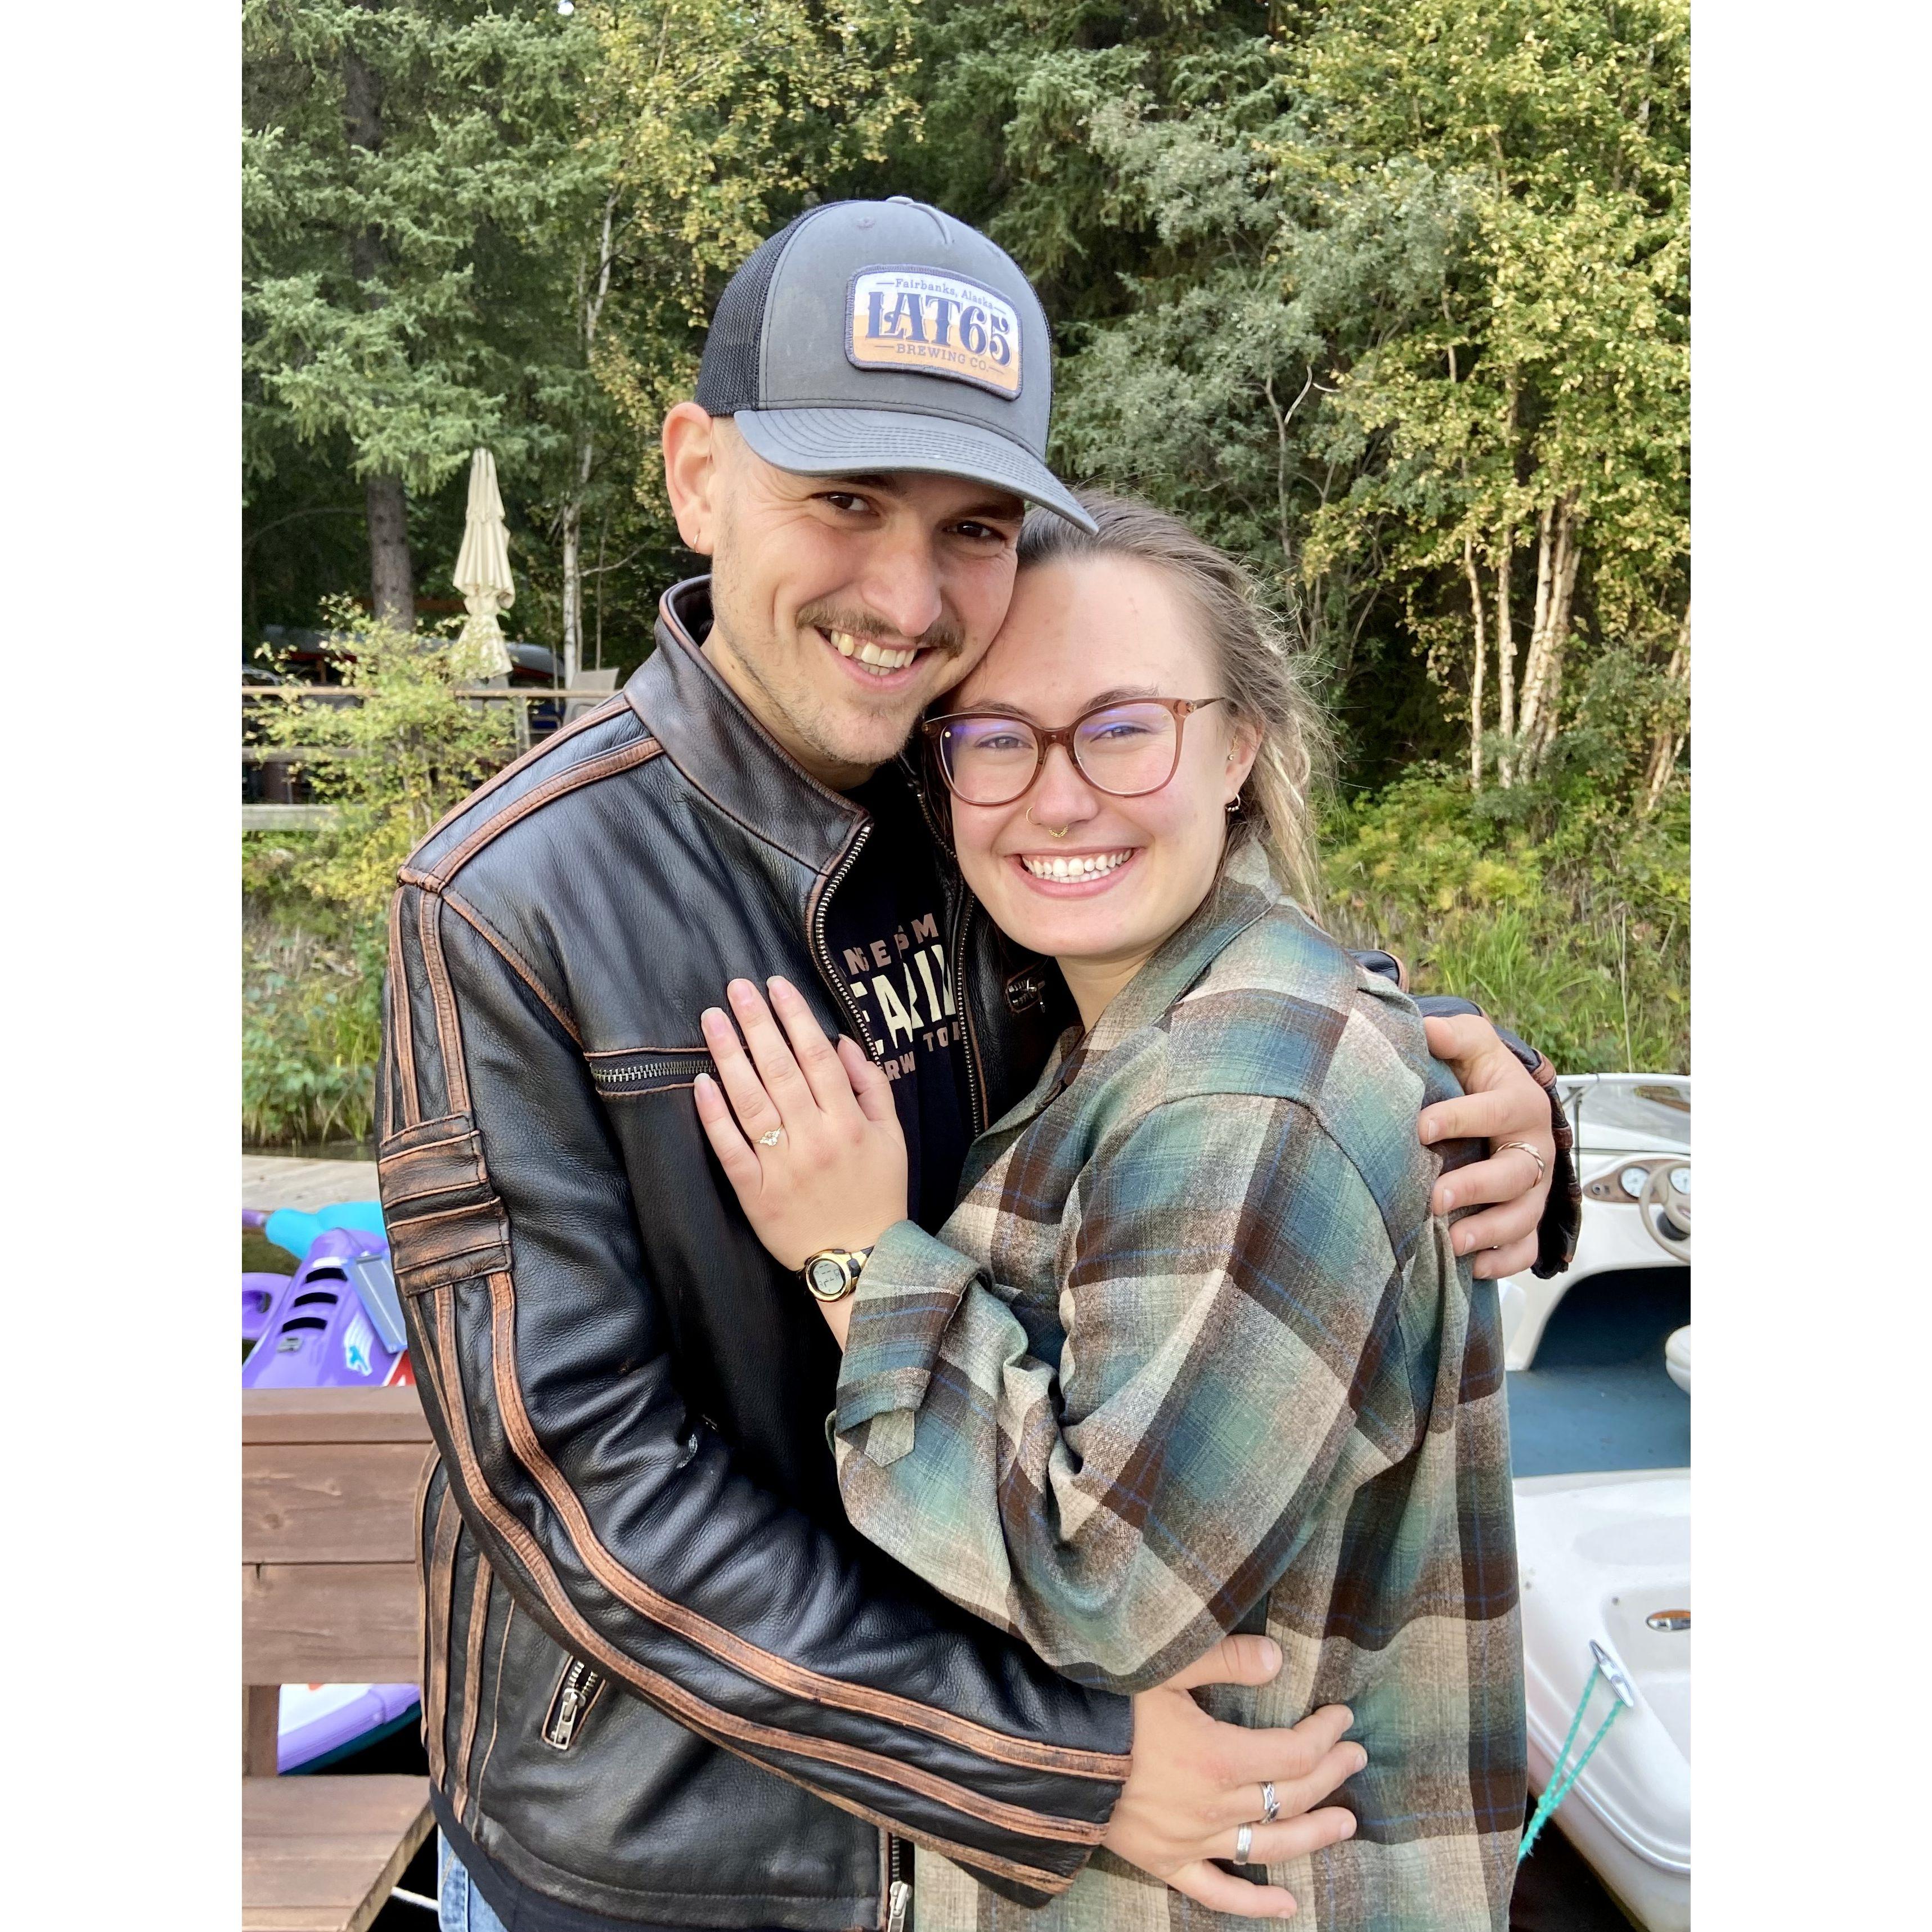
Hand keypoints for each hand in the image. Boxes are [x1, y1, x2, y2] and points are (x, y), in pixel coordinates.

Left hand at [693, 977, 907, 1274]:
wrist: (860, 1260)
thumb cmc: (877, 1192)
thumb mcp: (891, 1137)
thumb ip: (872, 1086)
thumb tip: (841, 1040)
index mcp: (848, 1122)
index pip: (817, 1057)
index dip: (795, 1017)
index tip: (775, 986)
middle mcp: (814, 1139)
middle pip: (780, 1070)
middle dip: (757, 1023)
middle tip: (736, 987)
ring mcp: (781, 1166)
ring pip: (751, 1102)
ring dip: (730, 1057)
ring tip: (713, 1020)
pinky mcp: (754, 1193)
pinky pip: (730, 1148)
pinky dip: (714, 1115)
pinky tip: (701, 1082)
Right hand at [1103, 1635, 1363, 1918]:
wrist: (1049, 1752)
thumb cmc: (1106, 1702)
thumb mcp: (1165, 1669)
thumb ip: (1225, 1662)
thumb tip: (1278, 1658)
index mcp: (1219, 1758)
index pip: (1294, 1752)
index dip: (1325, 1735)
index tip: (1343, 1718)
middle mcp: (1214, 1807)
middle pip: (1291, 1795)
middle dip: (1329, 1774)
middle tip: (1355, 1757)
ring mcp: (1192, 1841)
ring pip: (1269, 1846)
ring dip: (1314, 1835)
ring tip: (1346, 1823)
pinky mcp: (1167, 1862)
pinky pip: (1218, 1892)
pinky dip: (1254, 1903)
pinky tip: (1286, 1905)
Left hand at [1419, 1013, 1555, 1277]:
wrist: (1505, 1102)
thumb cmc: (1480, 1074)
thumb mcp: (1472, 1045)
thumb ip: (1452, 1035)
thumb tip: (1425, 1027)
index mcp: (1520, 1103)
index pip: (1495, 1111)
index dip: (1460, 1119)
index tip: (1420, 1128)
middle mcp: (1534, 1149)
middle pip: (1515, 1174)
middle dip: (1476, 1188)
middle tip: (1434, 1198)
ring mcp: (1535, 1188)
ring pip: (1524, 1217)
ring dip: (1489, 1232)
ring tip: (1451, 1242)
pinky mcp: (1528, 1217)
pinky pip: (1526, 1247)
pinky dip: (1504, 1262)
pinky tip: (1473, 1267)